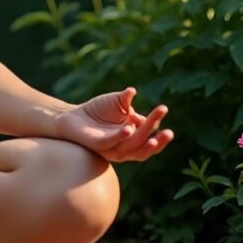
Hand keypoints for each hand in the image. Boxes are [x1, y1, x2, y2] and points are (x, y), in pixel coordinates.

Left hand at [54, 86, 172, 162]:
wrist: (73, 116)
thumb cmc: (97, 110)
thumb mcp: (115, 102)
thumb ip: (124, 100)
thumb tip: (132, 92)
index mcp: (132, 135)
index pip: (150, 134)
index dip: (157, 124)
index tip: (163, 109)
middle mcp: (125, 144)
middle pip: (145, 145)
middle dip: (159, 140)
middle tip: (170, 132)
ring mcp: (112, 147)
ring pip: (132, 149)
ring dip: (144, 143)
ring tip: (154, 135)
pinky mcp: (99, 146)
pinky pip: (112, 143)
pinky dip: (121, 137)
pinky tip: (129, 128)